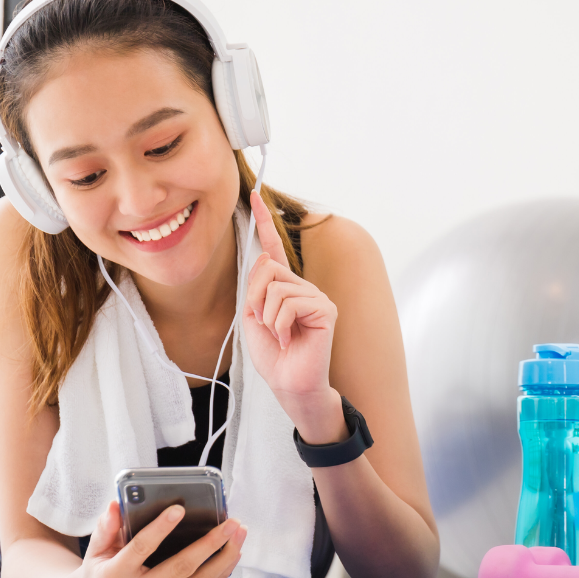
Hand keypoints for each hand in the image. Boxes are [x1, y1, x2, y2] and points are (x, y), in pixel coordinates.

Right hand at [78, 501, 247, 577]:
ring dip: (224, 558)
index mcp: (113, 577)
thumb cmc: (102, 568)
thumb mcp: (97, 546)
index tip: (179, 509)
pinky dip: (219, 573)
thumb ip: (107, 526)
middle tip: (231, 524)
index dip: (160, 528)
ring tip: (239, 535)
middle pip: (181, 568)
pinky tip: (231, 554)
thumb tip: (116, 505)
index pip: (141, 548)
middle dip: (210, 544)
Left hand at [243, 191, 346, 442]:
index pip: (274, 249)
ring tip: (280, 335)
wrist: (289, 384)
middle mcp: (303, 287)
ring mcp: (317, 296)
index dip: (263, 221)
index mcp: (285, 287)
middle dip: (255, 297)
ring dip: (268, 316)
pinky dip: (281, 325)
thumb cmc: (273, 355)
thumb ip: (256, 287)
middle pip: (266, 268)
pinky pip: (289, 303)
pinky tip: (291, 339)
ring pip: (275, 286)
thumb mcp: (253, 317)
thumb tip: (267, 258)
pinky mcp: (325, 309)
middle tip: (264, 324)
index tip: (254, 193)